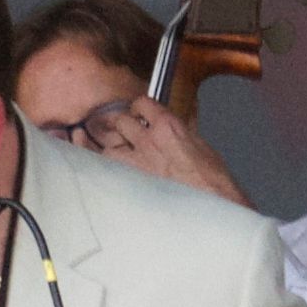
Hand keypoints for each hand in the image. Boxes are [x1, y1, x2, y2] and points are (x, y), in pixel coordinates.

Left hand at [104, 98, 251, 207]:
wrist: (212, 202)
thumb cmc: (211, 179)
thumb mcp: (199, 145)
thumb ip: (179, 134)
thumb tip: (172, 132)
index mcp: (168, 126)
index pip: (142, 104)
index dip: (138, 109)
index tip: (138, 116)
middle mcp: (148, 140)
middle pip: (121, 123)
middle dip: (121, 129)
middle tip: (123, 137)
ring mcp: (136, 163)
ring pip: (108, 147)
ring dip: (109, 151)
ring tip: (114, 157)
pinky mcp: (129, 185)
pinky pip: (104, 171)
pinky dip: (98, 168)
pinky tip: (93, 163)